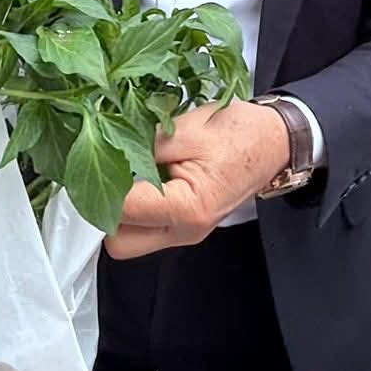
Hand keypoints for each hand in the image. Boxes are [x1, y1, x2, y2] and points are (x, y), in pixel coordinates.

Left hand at [107, 100, 291, 259]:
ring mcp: (187, 233)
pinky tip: (142, 177)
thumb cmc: (239, 132)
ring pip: (132, 239)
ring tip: (126, 171)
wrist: (275, 140)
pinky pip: (148, 227)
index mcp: (187, 208)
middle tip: (107, 171)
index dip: (102, 185)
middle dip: (107, 209)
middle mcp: (186, 231)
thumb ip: (142, 144)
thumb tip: (104, 147)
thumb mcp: (187, 129)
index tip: (95, 158)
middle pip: (120, 242)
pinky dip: (138, 207)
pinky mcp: (186, 226)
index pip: (122, 211)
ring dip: (122, 210)